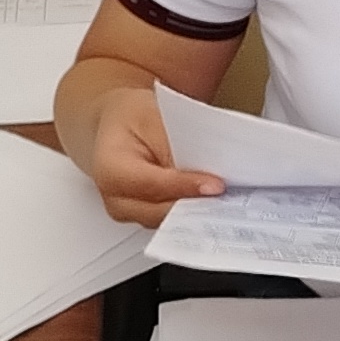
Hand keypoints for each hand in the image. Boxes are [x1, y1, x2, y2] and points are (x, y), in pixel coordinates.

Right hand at [80, 83, 221, 230]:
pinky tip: (215, 204)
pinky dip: (193, 213)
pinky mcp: (144, 217)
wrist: (120, 123)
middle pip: (160, 212)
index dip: (186, 186)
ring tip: (227, 202)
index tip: (216, 186)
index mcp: (110, 169)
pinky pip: (172, 222)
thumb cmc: (134, 118)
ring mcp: (129, 213)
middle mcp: (115, 199)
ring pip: (168, 223)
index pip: (153, 184)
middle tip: (229, 198)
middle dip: (196, 207)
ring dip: (197, 214)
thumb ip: (177, 147)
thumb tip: (206, 171)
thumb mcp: (155, 117)